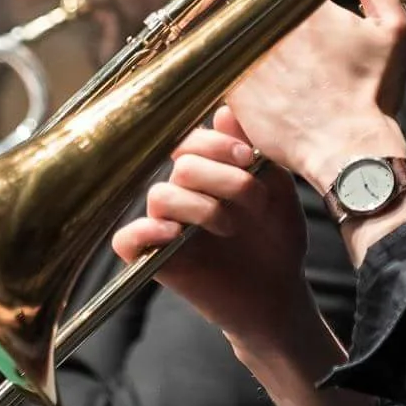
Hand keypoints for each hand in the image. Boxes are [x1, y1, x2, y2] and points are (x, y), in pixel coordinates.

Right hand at [111, 108, 324, 356]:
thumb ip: (255, 153)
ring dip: (200, 207)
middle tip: (253, 200)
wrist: (279, 293)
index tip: (249, 158)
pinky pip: (126, 240)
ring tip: (229, 227)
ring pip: (159, 195)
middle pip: (182, 165)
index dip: (218, 144)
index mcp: (208, 174)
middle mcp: (183, 195)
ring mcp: (167, 226)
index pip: (193, 141)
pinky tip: (174, 235)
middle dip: (222, 178)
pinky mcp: (156, 259)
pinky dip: (144, 233)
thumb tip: (225, 113)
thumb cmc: (277, 240)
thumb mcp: (277, 191)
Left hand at [216, 0, 405, 191]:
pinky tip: (281, 98)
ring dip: (261, 45)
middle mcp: (266, 25)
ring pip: (241, 34)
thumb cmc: (369, 95)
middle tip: (297, 41)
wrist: (346, 150)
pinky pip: (234, 72)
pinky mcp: (233, 89)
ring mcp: (245, 57)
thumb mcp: (393, 32)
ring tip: (296, 78)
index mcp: (301, 3)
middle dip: (269, 9)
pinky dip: (251, 77)